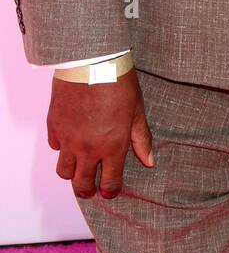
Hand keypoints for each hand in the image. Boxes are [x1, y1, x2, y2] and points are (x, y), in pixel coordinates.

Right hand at [46, 68, 153, 199]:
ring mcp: (69, 139)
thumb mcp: (137, 112)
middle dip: (88, 190)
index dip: (110, 190)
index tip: (111, 190)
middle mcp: (88, 148)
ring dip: (72, 172)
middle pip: (82, 184)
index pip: (110, 182)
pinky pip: (55, 147)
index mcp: (112, 146)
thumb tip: (150, 161)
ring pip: (64, 171)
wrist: (93, 62)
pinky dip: (62, 148)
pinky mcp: (54, 126)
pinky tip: (70, 140)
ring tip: (79, 166)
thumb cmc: (119, 84)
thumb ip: (141, 139)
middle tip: (91, 188)